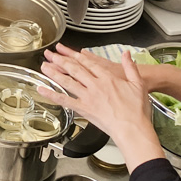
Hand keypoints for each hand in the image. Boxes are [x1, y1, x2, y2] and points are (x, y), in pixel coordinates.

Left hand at [40, 44, 165, 169]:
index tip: (70, 52)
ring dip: (54, 73)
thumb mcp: (137, 84)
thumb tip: (127, 54)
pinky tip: (43, 90)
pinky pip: (65, 100)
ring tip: (44, 66)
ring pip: (67, 81)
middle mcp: (95, 85)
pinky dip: (52, 94)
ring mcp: (88, 97)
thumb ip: (131, 67)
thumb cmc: (136, 110)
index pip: (90, 63)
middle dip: (61, 61)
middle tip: (50, 55)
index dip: (78, 56)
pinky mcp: (83, 109)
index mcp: (108, 78)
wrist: (132, 128)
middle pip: (75, 69)